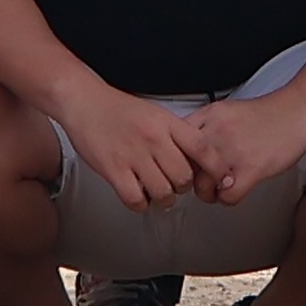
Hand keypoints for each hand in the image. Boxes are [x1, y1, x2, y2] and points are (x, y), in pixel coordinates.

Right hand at [48, 83, 210, 211]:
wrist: (84, 102)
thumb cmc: (119, 109)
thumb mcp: (156, 114)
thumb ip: (176, 134)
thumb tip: (197, 159)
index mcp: (166, 123)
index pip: (202, 148)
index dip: (216, 168)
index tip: (221, 179)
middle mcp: (153, 139)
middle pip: (184, 177)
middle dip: (182, 186)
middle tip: (174, 184)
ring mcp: (133, 155)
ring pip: (163, 192)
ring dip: (162, 198)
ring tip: (156, 192)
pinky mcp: (113, 170)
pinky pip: (136, 199)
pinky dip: (140, 203)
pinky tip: (137, 194)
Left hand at [171, 94, 305, 206]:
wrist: (298, 109)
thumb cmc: (266, 113)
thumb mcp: (225, 111)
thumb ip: (204, 128)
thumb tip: (185, 148)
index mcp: (207, 116)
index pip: (173, 144)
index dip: (175, 161)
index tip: (181, 168)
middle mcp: (215, 133)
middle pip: (183, 168)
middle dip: (190, 181)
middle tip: (200, 182)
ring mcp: (232, 152)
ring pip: (201, 187)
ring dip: (209, 194)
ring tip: (219, 188)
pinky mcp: (251, 169)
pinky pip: (226, 197)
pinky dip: (228, 199)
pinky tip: (236, 190)